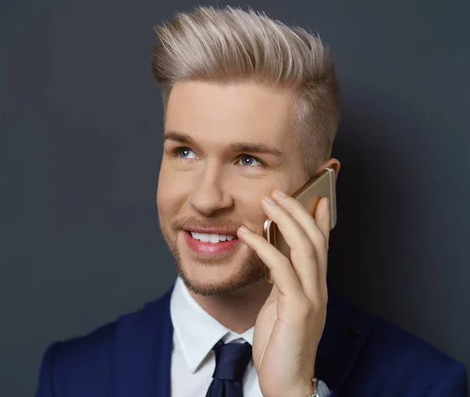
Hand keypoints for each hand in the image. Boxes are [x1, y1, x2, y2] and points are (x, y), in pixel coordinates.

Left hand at [236, 190, 330, 396]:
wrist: (286, 381)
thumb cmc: (280, 344)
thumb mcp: (281, 305)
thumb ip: (282, 282)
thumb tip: (273, 258)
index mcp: (315, 288)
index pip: (322, 247)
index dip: (320, 220)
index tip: (317, 196)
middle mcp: (318, 290)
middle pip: (315, 240)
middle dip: (298, 212)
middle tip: (279, 192)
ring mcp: (311, 298)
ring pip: (304, 249)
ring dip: (286, 221)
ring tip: (267, 202)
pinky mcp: (298, 309)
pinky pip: (282, 270)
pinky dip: (265, 247)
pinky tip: (248, 234)